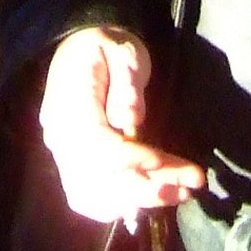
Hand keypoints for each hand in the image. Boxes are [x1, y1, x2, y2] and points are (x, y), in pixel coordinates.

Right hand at [39, 27, 204, 223]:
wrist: (84, 50)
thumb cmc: (107, 46)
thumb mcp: (122, 49)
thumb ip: (126, 80)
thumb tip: (129, 119)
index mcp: (68, 102)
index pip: (96, 143)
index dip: (130, 158)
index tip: (164, 159)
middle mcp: (59, 135)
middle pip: (98, 177)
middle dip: (146, 187)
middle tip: (190, 185)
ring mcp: (64, 153)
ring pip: (97, 193)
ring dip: (141, 199)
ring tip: (183, 192)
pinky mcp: (75, 164)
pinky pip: (91, 197)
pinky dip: (120, 204)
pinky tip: (154, 197)